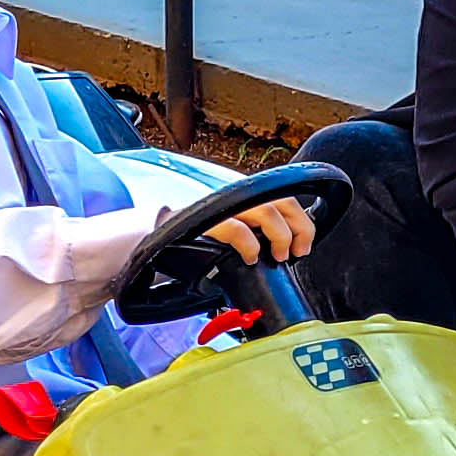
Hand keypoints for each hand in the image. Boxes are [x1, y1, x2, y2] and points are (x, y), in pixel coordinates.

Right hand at [196, 197, 316, 263]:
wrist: (152, 242)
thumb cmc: (191, 243)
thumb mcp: (231, 237)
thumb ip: (254, 236)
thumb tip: (284, 253)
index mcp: (242, 199)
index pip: (284, 198)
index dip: (301, 222)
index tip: (302, 247)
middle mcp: (233, 197)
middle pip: (282, 200)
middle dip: (298, 227)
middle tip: (295, 252)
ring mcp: (218, 205)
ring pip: (265, 210)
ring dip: (280, 235)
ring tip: (277, 256)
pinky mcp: (201, 219)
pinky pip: (235, 228)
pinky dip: (249, 245)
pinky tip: (249, 258)